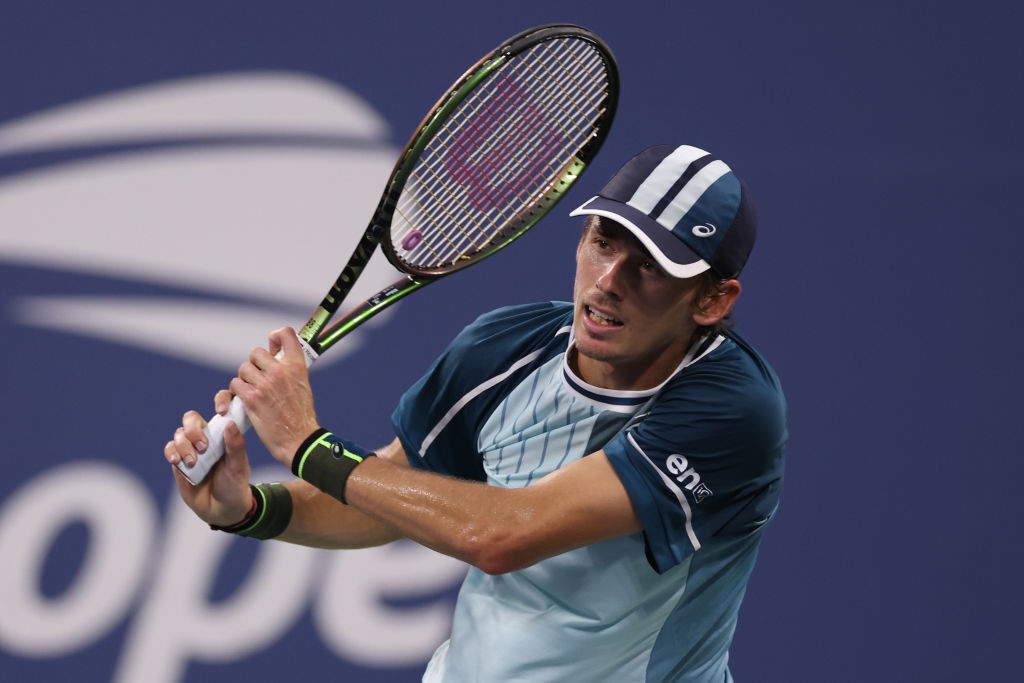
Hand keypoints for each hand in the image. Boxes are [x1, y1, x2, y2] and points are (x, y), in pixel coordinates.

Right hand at [165, 405, 253, 526]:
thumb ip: (235, 446)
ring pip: (179, 434)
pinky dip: (171, 453)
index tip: (220, 411)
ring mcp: (191, 449)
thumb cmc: (235, 485)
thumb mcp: (239, 466)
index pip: (220, 406)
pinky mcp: (179, 462)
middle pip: (191, 419)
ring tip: (193, 462)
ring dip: (183, 445)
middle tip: (203, 447)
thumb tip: (230, 422)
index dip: (219, 400)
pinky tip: (177, 462)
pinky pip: (170, 450)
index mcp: (224, 433)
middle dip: (193, 429)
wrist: (222, 510)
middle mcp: (206, 437)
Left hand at [230, 327, 320, 467]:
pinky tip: (246, 400)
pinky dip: (237, 393)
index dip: (275, 337)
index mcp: (297, 366)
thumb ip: (290, 369)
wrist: (299, 440)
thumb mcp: (303, 385)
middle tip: (260, 378)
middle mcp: (280, 371)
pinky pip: (235, 385)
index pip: (285, 334)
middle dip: (255, 365)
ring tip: (253, 391)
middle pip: (256, 352)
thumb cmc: (301, 416)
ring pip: (243, 369)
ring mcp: (265, 384)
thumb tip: (277, 356)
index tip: (273, 347)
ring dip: (245, 380)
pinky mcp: (252, 399)